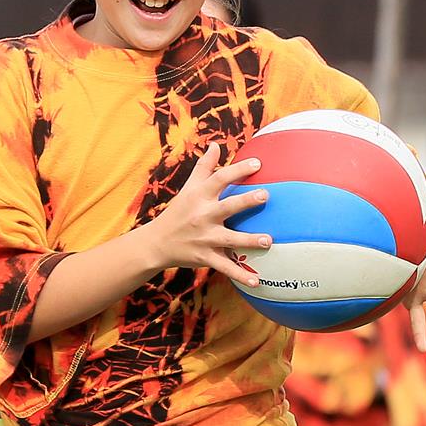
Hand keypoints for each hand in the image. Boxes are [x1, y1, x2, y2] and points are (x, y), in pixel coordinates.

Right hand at [137, 144, 271, 291]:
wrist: (157, 243)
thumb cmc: (179, 211)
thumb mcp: (189, 188)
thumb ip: (204, 166)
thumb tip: (216, 145)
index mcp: (200, 196)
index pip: (220, 178)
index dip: (238, 170)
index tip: (258, 164)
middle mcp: (203, 216)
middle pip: (227, 206)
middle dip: (246, 201)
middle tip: (265, 195)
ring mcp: (205, 238)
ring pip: (230, 239)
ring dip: (249, 240)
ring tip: (269, 240)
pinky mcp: (205, 257)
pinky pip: (225, 267)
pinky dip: (240, 275)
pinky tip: (257, 281)